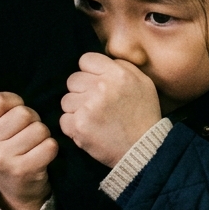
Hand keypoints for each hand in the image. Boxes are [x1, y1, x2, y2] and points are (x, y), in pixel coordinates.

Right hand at [0, 93, 56, 209]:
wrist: (16, 191)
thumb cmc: (6, 153)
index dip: (15, 102)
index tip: (16, 113)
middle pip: (24, 113)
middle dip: (33, 120)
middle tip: (28, 134)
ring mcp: (2, 158)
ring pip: (39, 128)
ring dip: (44, 136)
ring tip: (35, 146)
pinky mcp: (23, 170)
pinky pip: (50, 145)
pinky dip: (51, 148)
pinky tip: (43, 156)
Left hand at [61, 53, 162, 167]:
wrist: (144, 149)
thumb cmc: (144, 115)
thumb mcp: (144, 83)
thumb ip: (123, 66)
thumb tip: (105, 61)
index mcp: (117, 74)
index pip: (86, 60)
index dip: (90, 72)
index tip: (97, 83)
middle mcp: (102, 87)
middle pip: (73, 79)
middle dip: (81, 90)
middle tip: (95, 104)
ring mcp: (88, 107)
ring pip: (66, 100)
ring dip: (77, 109)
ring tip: (94, 118)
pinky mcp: (79, 126)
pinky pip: (64, 119)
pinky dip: (74, 126)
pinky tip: (89, 129)